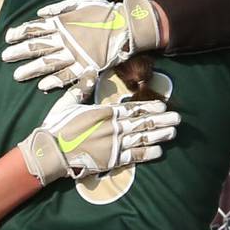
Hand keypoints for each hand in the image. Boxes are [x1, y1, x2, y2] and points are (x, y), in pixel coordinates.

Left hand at [2, 0, 159, 91]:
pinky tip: (42, 86)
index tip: (7, 37)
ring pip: (48, 63)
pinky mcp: (86, 67)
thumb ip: (58, 8)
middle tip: (4, 57)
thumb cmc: (103, 13)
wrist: (126, 25)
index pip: (36, 28)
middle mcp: (65, 39)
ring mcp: (75, 54)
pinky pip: (68, 76)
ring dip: (31, 69)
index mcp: (63, 24)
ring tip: (17, 75)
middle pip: (38, 46)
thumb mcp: (79, 3)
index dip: (20, 33)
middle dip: (19, 52)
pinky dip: (55, 81)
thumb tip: (40, 13)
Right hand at [17, 89, 179, 185]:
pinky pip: (132, 156)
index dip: (150, 107)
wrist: (51, 152)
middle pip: (142, 123)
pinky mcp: (110, 160)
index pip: (133, 109)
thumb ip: (81, 87)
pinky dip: (146, 154)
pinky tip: (159, 152)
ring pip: (141, 138)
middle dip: (161, 120)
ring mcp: (113, 145)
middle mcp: (113, 128)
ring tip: (173, 132)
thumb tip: (88, 69)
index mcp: (104, 113)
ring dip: (159, 135)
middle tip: (178, 118)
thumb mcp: (67, 102)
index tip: (163, 105)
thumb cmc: (57, 126)